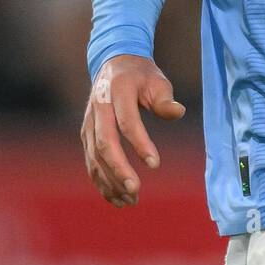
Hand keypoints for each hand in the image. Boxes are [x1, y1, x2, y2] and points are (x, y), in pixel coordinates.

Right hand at [81, 55, 185, 207]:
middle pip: (105, 143)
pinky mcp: (86, 135)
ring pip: (94, 156)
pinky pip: (91, 161)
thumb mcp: (158, 80)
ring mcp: (89, 122)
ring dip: (110, 181)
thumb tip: (178, 113)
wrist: (113, 64)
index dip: (140, 143)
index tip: (156, 165)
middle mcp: (98, 108)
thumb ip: (165, 99)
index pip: (127, 121)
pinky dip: (101, 181)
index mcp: (118, 91)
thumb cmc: (142, 75)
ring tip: (131, 200)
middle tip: (136, 190)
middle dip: (119, 169)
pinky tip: (116, 198)